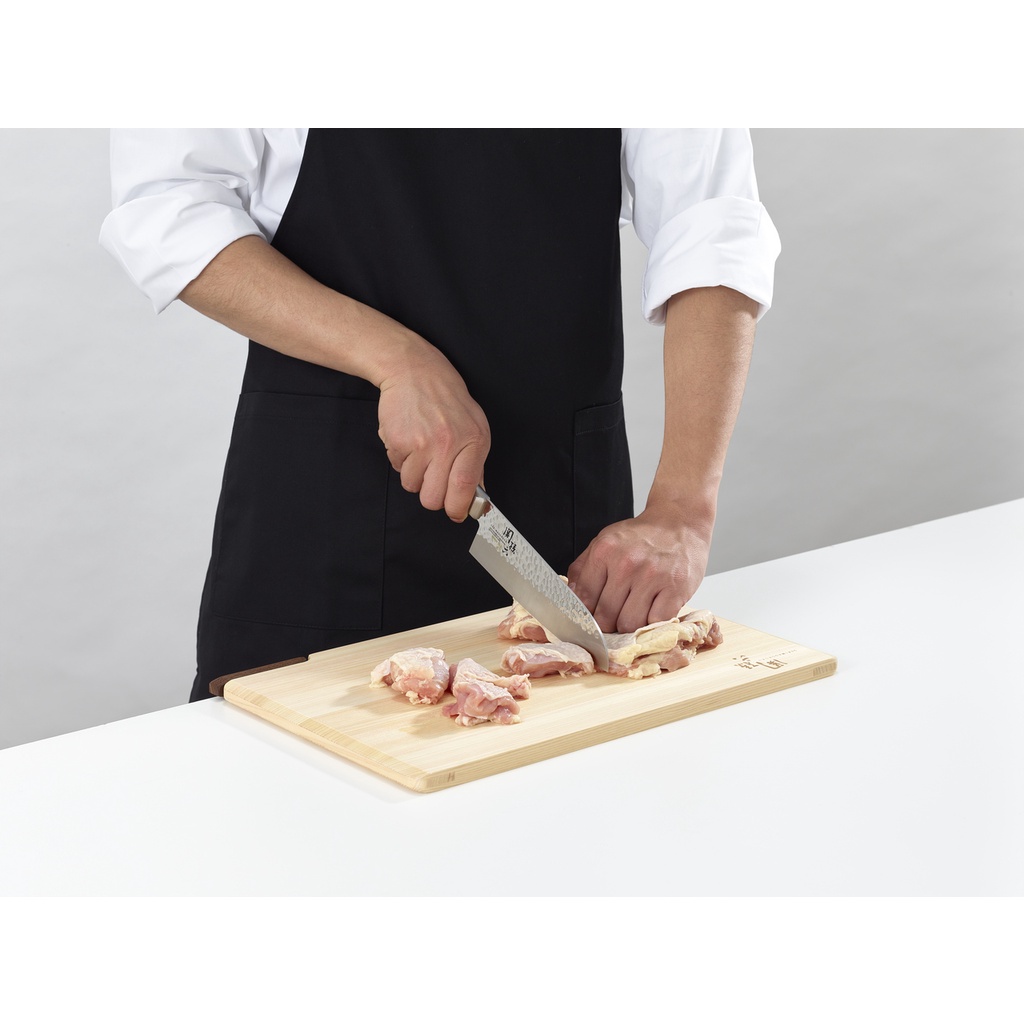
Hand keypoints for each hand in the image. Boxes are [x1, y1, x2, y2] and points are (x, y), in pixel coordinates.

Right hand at [376, 345, 489, 521]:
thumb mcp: (474, 427)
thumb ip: (476, 464)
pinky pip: (395, 466)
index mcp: (473, 441)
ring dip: (413, 474)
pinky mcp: (398, 440)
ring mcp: (421, 443)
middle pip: (433, 498)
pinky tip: (408, 438)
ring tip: (420, 450)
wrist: (414, 371)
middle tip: (432, 479)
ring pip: (412, 485)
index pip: (465, 487)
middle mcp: (448, 443)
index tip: (456, 513)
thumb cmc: (446, 399)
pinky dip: (400, 458)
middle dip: (431, 496)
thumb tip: (478, 498)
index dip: (458, 508)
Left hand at [566, 500, 713, 633]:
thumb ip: (582, 568)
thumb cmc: (642, 537)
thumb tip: (568, 596)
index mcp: (605, 551)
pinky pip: (655, 623)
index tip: (589, 621)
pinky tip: (651, 611)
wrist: (680, 523)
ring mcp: (652, 577)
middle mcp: (627, 563)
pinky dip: (652, 623)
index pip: (584, 598)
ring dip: (629, 626)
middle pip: (605, 616)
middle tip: (613, 620)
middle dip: (606, 624)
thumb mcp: (605, 542)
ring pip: (629, 624)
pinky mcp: (676, 589)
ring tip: (633, 613)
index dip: (584, 616)